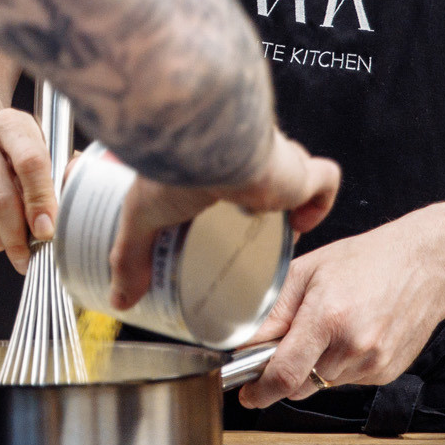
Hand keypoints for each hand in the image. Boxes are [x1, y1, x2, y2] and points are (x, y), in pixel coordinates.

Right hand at [0, 107, 53, 273]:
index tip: (48, 231)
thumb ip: (62, 172)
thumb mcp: (41, 148)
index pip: (30, 162)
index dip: (41, 201)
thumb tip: (79, 201)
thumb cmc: (16, 152)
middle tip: (30, 254)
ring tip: (12, 245)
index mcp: (10, 124)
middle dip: (17, 235)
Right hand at [107, 137, 340, 307]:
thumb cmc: (175, 167)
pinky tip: (303, 221)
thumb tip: (120, 300)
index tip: (219, 230)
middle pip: (261, 183)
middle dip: (261, 209)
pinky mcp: (300, 171)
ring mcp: (276, 164)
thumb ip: (132, 258)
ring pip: (294, 180)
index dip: (226, 201)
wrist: (206, 145)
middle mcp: (246, 159)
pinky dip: (318, 202)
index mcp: (210, 164)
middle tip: (249, 243)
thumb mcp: (143, 218)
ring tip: (275, 240)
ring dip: (290, 206)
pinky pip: (324, 182)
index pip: (223, 179)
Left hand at [235, 217, 444, 408]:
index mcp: (327, 318)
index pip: (285, 375)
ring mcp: (373, 363)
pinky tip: (354, 332)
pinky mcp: (387, 372)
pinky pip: (348, 379)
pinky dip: (341, 363)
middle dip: (289, 368)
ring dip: (317, 364)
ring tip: (335, 324)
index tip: (247, 394)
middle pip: (302, 383)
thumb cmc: (368, 260)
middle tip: (297, 335)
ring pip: (324, 383)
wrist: (426, 265)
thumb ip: (273, 311)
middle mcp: (353, 347)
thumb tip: (245, 342)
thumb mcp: (308, 270)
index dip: (260, 391)